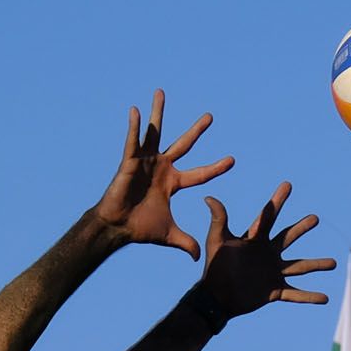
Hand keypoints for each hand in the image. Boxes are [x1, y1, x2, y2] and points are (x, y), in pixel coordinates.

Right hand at [92, 90, 233, 258]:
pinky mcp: (129, 161)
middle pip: (184, 145)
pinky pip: (133, 141)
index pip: (200, 174)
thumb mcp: (170, 235)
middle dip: (197, 131)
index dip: (215, 168)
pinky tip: (135, 110)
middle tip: (211, 117)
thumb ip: (186, 242)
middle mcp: (161, 168)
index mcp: (173, 183)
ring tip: (161, 92)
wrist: (117, 228)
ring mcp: (145, 162)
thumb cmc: (140, 229)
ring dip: (157, 113)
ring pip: (154, 133)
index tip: (232, 160)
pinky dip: (134, 126)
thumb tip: (199, 257)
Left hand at [197, 182, 335, 318]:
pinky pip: (296, 294)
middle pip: (288, 237)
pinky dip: (310, 297)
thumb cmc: (215, 267)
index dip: (278, 200)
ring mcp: (273, 273)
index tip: (287, 184)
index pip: (269, 216)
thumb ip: (218, 219)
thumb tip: (208, 197)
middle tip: (315, 218)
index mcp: (255, 240)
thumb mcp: (217, 241)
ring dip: (317, 265)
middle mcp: (267, 254)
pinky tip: (325, 298)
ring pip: (299, 267)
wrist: (215, 297)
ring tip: (334, 263)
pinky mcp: (274, 291)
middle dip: (301, 228)